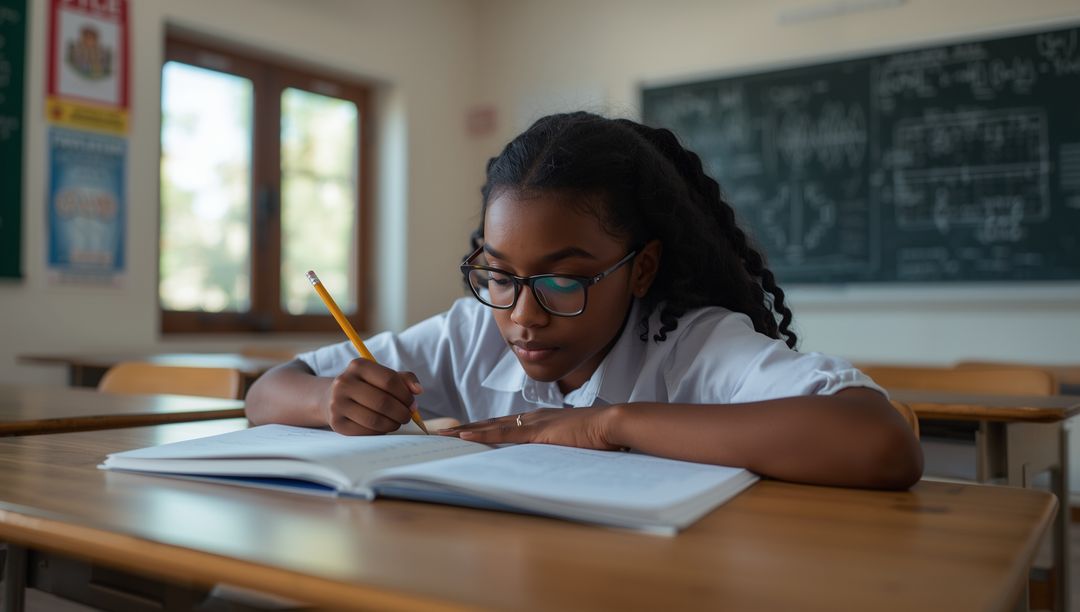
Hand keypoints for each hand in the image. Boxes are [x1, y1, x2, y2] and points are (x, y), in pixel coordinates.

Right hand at [321, 358, 421, 434]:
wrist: (331, 399)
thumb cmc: (366, 386)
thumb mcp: (382, 376)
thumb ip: (404, 379)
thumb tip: (418, 390)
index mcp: (358, 366)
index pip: (390, 380)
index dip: (406, 394)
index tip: (412, 403)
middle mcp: (344, 382)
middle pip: (383, 402)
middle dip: (402, 412)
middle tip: (407, 416)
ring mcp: (337, 403)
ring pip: (375, 419)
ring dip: (393, 424)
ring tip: (397, 422)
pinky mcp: (336, 423)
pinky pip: (366, 431)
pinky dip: (380, 431)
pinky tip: (383, 427)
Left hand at [438, 406, 622, 450]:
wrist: (612, 425)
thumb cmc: (601, 436)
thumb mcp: (576, 444)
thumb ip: (563, 448)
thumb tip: (558, 459)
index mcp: (543, 420)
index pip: (507, 424)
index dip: (486, 428)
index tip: (467, 432)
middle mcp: (534, 418)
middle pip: (493, 423)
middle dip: (468, 427)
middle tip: (445, 431)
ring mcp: (534, 423)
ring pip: (492, 426)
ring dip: (467, 430)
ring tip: (445, 434)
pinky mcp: (536, 432)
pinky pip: (503, 433)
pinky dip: (482, 434)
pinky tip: (465, 436)